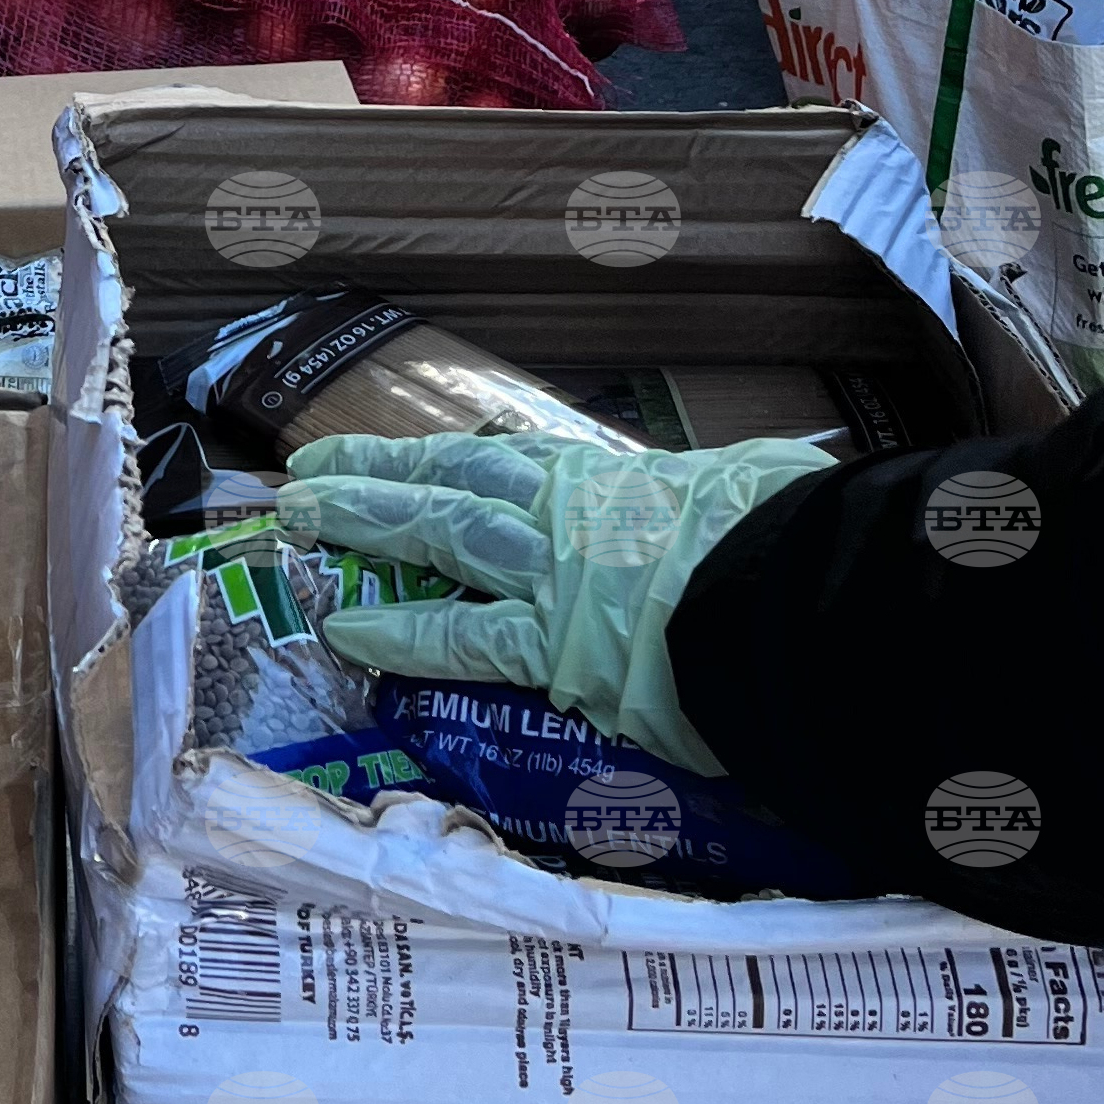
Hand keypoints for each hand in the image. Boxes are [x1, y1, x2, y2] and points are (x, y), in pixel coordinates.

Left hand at [278, 428, 832, 774]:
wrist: (803, 596)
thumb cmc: (795, 538)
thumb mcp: (761, 487)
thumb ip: (738, 487)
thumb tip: (770, 481)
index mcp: (614, 482)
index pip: (506, 465)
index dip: (443, 460)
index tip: (401, 458)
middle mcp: (570, 516)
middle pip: (452, 481)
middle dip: (376, 476)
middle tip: (307, 472)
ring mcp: (556, 575)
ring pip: (440, 533)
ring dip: (366, 523)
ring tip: (299, 517)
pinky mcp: (559, 645)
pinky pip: (464, 637)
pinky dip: (405, 631)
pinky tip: (349, 629)